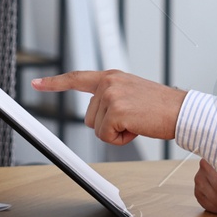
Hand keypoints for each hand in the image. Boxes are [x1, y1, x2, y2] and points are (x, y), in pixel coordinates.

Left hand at [30, 69, 186, 144]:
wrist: (181, 111)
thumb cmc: (160, 107)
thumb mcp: (131, 93)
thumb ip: (111, 97)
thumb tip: (96, 115)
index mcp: (111, 77)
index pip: (77, 78)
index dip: (55, 83)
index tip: (36, 83)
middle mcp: (108, 83)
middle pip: (89, 117)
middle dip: (108, 124)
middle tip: (132, 118)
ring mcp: (111, 96)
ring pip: (97, 128)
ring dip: (116, 132)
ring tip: (137, 121)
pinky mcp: (117, 111)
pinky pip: (106, 137)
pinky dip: (121, 139)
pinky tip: (137, 128)